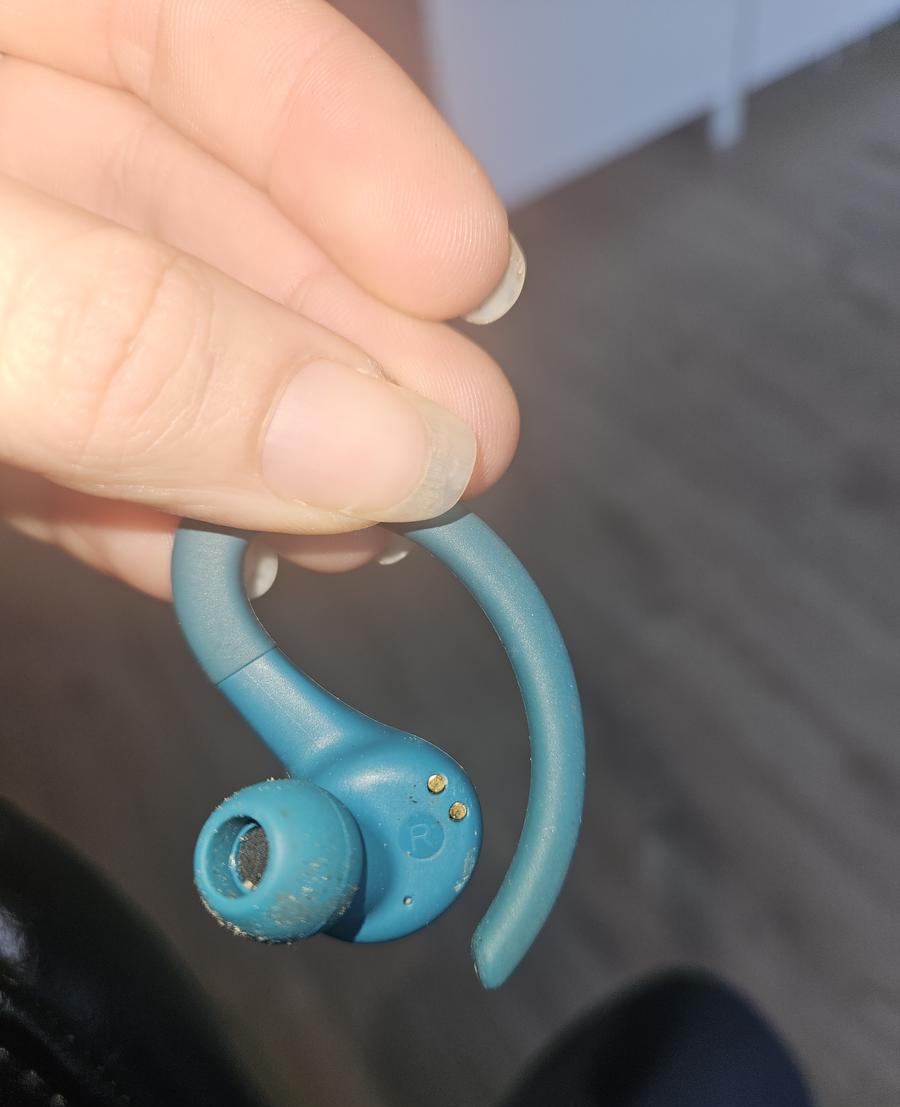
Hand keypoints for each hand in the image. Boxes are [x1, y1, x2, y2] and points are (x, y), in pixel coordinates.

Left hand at [0, 1, 520, 597]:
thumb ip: (127, 335)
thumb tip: (373, 440)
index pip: (206, 30)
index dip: (356, 142)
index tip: (468, 272)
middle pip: (202, 210)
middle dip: (340, 336)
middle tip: (457, 439)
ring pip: (144, 344)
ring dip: (265, 449)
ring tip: (369, 521)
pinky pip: (58, 444)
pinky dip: (141, 515)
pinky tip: (219, 560)